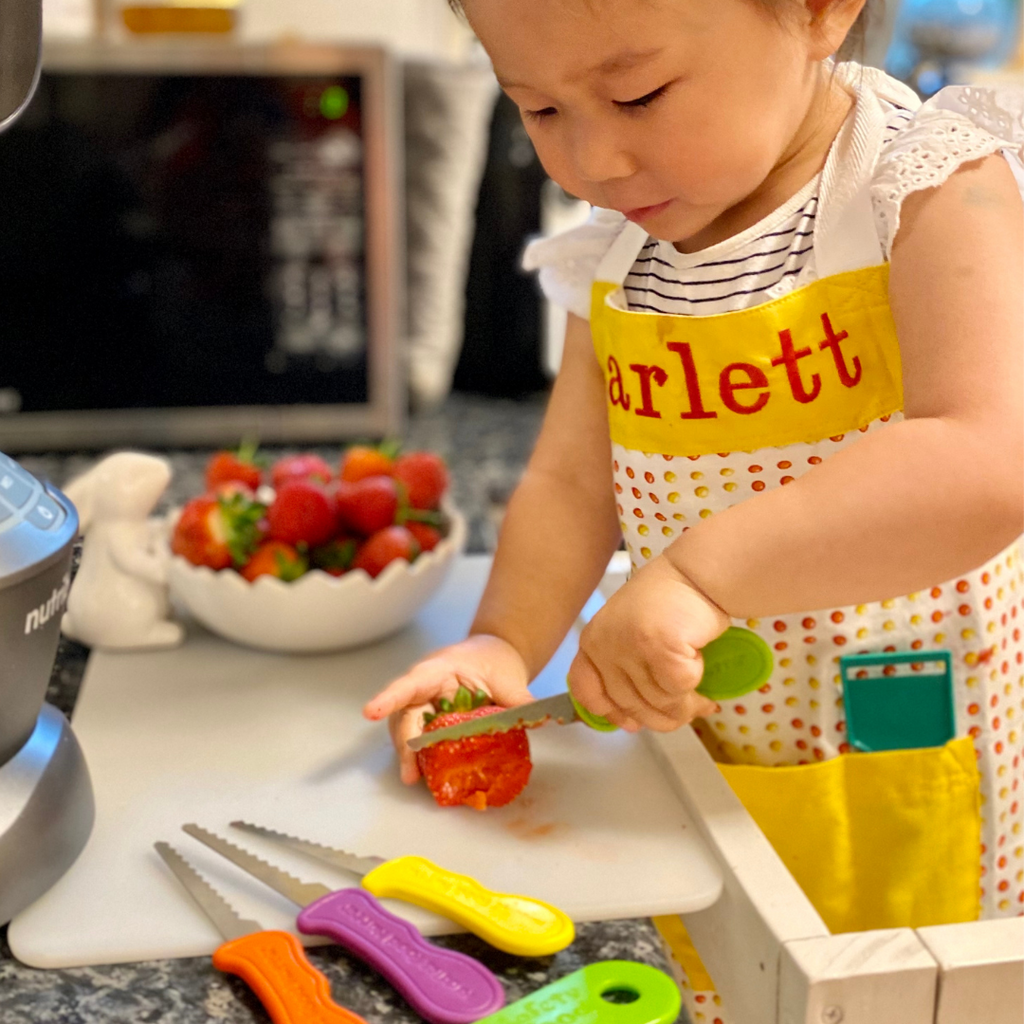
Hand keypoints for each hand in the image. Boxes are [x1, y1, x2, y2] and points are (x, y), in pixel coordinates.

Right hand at [362, 634, 532, 783]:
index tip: (370, 712)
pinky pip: (420, 737)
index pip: (410, 682)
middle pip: (404, 714)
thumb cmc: (495, 660)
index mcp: (439, 669)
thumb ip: (519, 700)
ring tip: (415, 778)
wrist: (493, 655)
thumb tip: (537, 719)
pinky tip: (428, 774)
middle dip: (404, 744)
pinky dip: (422, 755)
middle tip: (409, 773)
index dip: (389, 697)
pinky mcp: (428, 719)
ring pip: (407, 729)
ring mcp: (423, 703)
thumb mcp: (509, 678)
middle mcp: (424, 687)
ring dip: (409, 753)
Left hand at [568, 555, 729, 731]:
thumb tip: (631, 721)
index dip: (611, 713)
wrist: (694, 575)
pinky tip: (701, 671)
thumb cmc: (668, 603)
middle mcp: (605, 644)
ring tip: (701, 699)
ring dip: (685, 707)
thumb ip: (624, 671)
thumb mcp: (628, 634)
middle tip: (687, 713)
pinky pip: (680, 688)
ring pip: (658, 702)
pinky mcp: (660, 647)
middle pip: (629, 705)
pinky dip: (696, 685)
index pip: (586, 691)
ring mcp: (630, 646)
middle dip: (662, 718)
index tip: (633, 723)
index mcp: (592, 641)